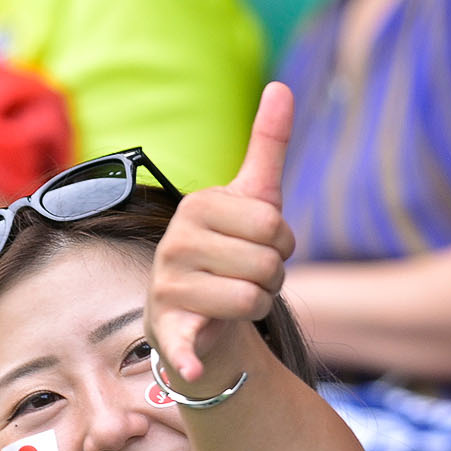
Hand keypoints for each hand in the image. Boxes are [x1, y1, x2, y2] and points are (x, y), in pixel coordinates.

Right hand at [147, 83, 294, 383]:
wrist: (201, 317)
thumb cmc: (231, 252)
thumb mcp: (253, 198)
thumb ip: (266, 145)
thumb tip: (280, 86)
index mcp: (198, 204)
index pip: (275, 224)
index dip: (282, 243)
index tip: (259, 245)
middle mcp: (175, 241)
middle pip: (268, 263)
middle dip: (273, 278)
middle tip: (248, 278)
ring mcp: (168, 285)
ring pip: (253, 299)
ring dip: (259, 308)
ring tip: (234, 302)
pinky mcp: (169, 328)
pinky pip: (187, 341)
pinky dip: (191, 357)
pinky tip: (194, 365)